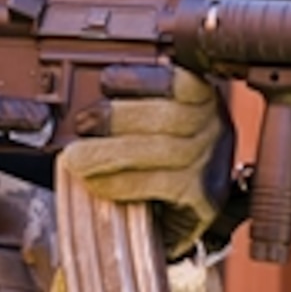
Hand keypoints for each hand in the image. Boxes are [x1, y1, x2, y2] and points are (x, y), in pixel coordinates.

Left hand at [59, 66, 234, 257]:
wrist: (176, 213)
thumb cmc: (153, 158)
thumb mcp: (148, 122)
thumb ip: (128, 107)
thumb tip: (86, 107)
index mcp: (200, 98)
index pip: (178, 81)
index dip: (142, 78)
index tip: (106, 81)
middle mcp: (213, 127)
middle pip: (169, 116)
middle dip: (118, 118)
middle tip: (82, 124)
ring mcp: (211, 163)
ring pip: (163, 151)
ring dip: (111, 153)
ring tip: (77, 157)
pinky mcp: (202, 198)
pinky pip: (159, 185)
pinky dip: (121, 182)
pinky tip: (96, 182)